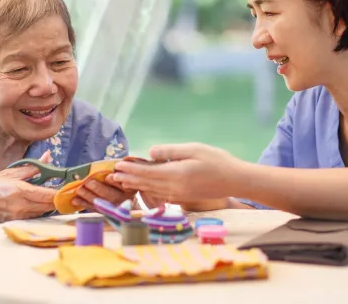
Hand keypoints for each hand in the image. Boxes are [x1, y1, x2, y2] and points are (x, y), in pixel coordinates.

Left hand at [71, 173, 136, 210]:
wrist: (127, 205)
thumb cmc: (122, 186)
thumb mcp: (125, 178)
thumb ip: (118, 172)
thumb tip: (111, 164)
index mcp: (129, 190)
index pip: (122, 185)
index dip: (115, 182)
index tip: (108, 177)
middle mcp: (122, 200)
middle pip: (111, 195)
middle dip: (99, 188)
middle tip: (88, 182)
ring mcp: (113, 209)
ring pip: (100, 203)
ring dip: (88, 196)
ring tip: (79, 189)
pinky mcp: (104, 213)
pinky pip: (93, 208)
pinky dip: (83, 204)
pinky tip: (75, 200)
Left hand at [111, 143, 244, 206]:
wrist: (235, 180)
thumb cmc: (217, 161)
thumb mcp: (193, 149)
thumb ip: (170, 151)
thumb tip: (150, 152)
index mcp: (176, 174)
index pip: (148, 172)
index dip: (131, 168)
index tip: (118, 164)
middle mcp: (175, 188)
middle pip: (146, 183)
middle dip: (128, 178)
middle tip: (112, 174)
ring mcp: (178, 195)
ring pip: (151, 190)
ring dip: (135, 185)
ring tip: (121, 182)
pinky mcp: (183, 198)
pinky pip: (160, 195)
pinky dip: (147, 190)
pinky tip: (141, 188)